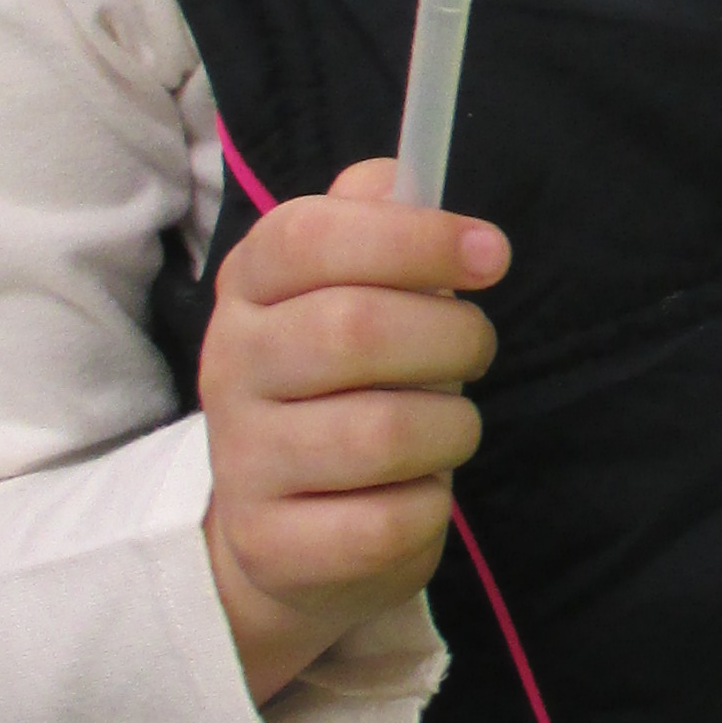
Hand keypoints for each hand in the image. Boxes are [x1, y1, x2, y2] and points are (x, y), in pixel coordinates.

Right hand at [197, 157, 507, 707]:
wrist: (281, 533)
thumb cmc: (342, 388)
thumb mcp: (350, 292)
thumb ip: (376, 224)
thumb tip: (404, 177)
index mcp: (251, 287)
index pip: (308, 235)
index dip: (413, 237)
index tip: (490, 254)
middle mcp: (231, 366)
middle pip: (353, 328)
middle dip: (452, 336)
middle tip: (478, 350)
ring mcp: (244, 461)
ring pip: (382, 432)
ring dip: (450, 427)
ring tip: (445, 427)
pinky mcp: (273, 545)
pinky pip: (387, 520)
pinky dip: (430, 505)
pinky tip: (414, 493)